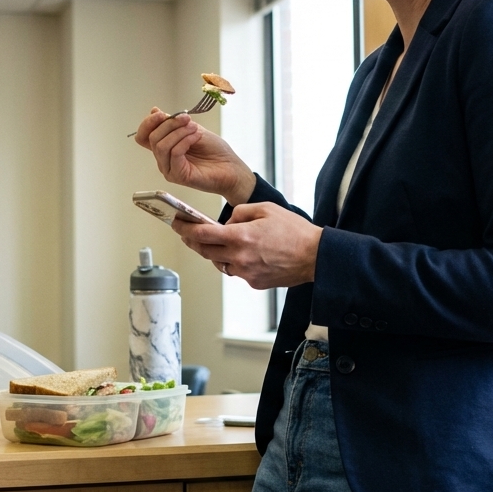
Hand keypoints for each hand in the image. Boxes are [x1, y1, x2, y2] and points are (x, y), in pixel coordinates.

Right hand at [134, 109, 254, 204]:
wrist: (232, 167)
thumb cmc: (215, 151)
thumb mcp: (192, 129)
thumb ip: (173, 123)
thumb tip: (154, 111)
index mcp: (165, 147)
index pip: (143, 136)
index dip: (148, 123)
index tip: (161, 114)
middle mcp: (164, 159)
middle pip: (152, 139)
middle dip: (169, 124)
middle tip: (187, 119)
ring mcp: (169, 169)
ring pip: (161, 146)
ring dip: (178, 132)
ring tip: (195, 129)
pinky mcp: (179, 176)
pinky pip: (174, 154)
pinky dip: (185, 141)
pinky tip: (196, 137)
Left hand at [171, 203, 322, 288]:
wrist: (315, 257)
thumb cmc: (295, 232)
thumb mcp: (266, 209)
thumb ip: (241, 213)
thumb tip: (226, 221)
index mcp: (241, 237)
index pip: (202, 234)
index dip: (185, 228)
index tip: (177, 223)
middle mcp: (240, 257)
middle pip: (205, 251)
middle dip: (193, 241)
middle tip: (187, 232)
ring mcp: (246, 273)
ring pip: (219, 263)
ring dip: (214, 253)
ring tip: (217, 242)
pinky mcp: (254, 282)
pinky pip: (236, 271)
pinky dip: (234, 262)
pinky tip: (243, 253)